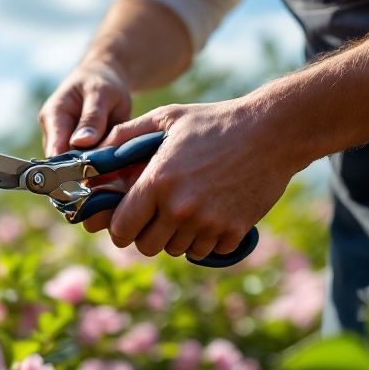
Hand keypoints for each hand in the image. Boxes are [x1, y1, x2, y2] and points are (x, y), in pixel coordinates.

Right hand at [39, 61, 131, 231]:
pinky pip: (87, 172)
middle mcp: (56, 136)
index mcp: (53, 117)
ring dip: (92, 186)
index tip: (81, 189)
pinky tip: (114, 196)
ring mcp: (68, 148)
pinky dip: (101, 182)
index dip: (65, 171)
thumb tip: (81, 143)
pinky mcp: (81, 156)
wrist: (105, 81)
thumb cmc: (101, 83)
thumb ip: (92, 118)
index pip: (54, 150)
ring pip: (74, 173)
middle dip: (80, 184)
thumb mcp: (100, 94)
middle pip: (62, 167)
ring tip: (108, 204)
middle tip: (99, 204)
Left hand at [98, 100, 298, 259]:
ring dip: (176, 237)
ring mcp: (209, 222)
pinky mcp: (234, 230)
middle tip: (155, 218)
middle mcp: (180, 208)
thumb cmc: (214, 121)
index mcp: (157, 182)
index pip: (121, 229)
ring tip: (185, 211)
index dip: (119, 229)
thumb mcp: (166, 118)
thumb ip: (126, 135)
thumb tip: (96, 150)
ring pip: (177, 250)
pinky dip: (206, 240)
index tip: (124, 223)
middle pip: (147, 246)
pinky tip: (210, 215)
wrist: (273, 130)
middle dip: (147, 234)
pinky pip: (208, 251)